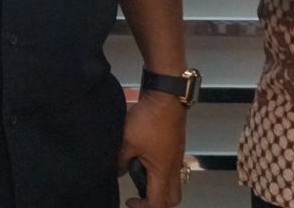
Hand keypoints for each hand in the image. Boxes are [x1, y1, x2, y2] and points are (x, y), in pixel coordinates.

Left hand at [118, 92, 185, 206]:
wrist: (165, 96)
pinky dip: (160, 172)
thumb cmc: (148, 119)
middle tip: (140, 196)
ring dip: (158, 186)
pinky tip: (144, 160)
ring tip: (139, 176)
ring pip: (173, 183)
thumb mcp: (127, 141)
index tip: (129, 200)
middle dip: (157, 203)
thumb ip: (120, 160)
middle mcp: (174, 167)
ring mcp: (176, 156)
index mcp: (163, 171)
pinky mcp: (175, 146)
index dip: (143, 207)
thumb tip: (117, 171)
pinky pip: (171, 168)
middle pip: (172, 198)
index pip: (159, 203)